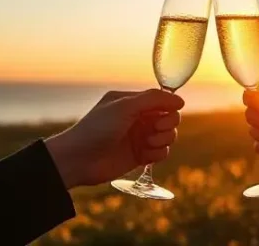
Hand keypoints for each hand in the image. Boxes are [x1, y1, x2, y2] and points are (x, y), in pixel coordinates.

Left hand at [45, 89, 182, 187]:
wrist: (79, 159)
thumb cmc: (97, 128)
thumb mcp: (125, 107)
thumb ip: (153, 99)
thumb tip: (180, 101)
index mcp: (133, 102)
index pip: (163, 101)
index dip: (169, 108)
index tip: (161, 115)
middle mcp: (138, 118)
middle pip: (170, 118)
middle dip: (168, 124)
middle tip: (154, 128)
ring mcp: (139, 137)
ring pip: (169, 136)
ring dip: (163, 139)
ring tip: (147, 143)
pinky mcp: (140, 156)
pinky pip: (162, 153)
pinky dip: (158, 154)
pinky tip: (144, 156)